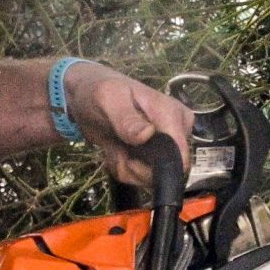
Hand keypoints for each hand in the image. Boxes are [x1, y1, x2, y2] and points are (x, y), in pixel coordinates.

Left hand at [62, 61, 196, 189]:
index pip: (180, 153)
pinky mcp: (156, 156)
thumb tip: (147, 134)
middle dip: (134, 167)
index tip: (129, 158)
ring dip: (125, 167)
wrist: (89, 98)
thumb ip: (126, 118)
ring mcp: (166, 145)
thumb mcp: (108, 99)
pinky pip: (140, 178)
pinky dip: (123, 168)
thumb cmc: (101, 91)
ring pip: (149, 177)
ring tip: (115, 146)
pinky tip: (117, 150)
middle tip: (116, 148)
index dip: (153, 166)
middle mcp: (175, 131)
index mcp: (171, 113)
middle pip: (164, 171)